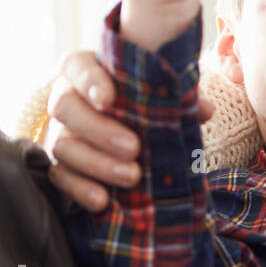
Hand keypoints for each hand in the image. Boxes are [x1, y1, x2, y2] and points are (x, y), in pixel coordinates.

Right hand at [45, 49, 214, 210]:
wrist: (135, 132)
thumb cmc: (148, 104)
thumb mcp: (164, 95)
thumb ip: (179, 97)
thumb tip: (203, 110)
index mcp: (89, 72)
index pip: (78, 66)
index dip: (89, 81)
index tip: (108, 99)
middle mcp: (68, 99)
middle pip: (66, 108)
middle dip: (99, 130)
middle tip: (133, 148)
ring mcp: (61, 133)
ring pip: (63, 146)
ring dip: (98, 164)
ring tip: (132, 177)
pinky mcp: (60, 164)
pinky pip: (61, 177)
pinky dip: (81, 189)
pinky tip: (103, 200)